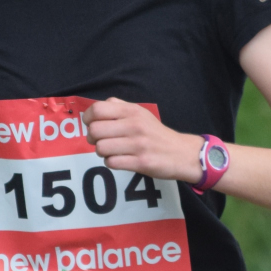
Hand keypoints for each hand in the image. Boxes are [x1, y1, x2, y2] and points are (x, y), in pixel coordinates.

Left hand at [82, 98, 202, 182]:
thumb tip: (98, 108)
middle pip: (95, 130)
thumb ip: (119, 107)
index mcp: (132, 111)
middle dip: (92, 138)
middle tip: (100, 141)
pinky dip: (111, 162)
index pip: (97, 109)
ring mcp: (138, 145)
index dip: (89, 118)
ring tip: (111, 151)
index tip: (92, 125)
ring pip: (101, 148)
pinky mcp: (141, 162)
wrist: (181, 152)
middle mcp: (134, 125)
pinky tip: (119, 160)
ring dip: (102, 152)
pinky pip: (111, 163)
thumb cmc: (156, 133)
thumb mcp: (141, 113)